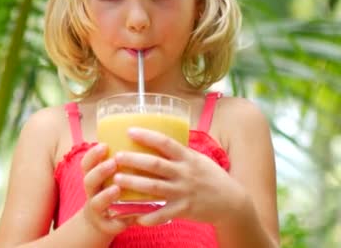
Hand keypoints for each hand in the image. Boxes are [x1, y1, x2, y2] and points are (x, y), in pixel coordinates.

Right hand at [80, 143, 133, 236]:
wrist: (105, 220)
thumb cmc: (113, 191)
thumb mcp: (113, 176)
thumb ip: (121, 162)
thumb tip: (142, 137)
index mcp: (93, 177)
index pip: (87, 163)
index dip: (93, 154)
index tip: (104, 144)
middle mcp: (92, 192)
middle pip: (88, 180)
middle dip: (99, 171)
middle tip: (113, 162)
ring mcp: (97, 210)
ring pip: (96, 202)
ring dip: (105, 195)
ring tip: (117, 189)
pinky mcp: (106, 226)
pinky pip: (110, 224)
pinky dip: (118, 221)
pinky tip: (128, 218)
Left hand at [112, 128, 246, 225]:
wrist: (232, 202)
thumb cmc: (210, 177)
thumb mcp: (198, 159)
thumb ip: (179, 152)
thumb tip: (156, 139)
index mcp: (187, 157)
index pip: (165, 143)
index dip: (147, 136)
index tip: (129, 130)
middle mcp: (185, 173)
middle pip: (155, 164)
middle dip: (134, 160)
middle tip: (116, 156)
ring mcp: (184, 191)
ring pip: (155, 187)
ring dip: (135, 183)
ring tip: (117, 180)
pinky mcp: (184, 209)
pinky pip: (164, 214)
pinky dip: (150, 217)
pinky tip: (136, 217)